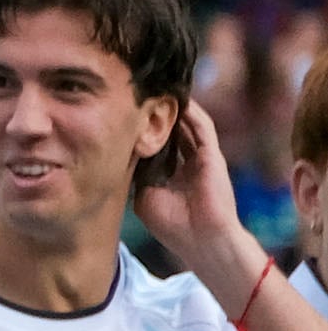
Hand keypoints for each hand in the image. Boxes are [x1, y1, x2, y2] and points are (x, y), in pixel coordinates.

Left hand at [135, 93, 274, 299]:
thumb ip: (136, 176)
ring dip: (176, 108)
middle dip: (157, 114)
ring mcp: (201, 157)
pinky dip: (192, 113)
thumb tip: (118, 157)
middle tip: (140, 94)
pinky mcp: (212, 155)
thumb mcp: (144, 197)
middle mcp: (187, 162)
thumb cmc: (173, 226)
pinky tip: (180, 99)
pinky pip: (202, 128)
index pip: (157, 145)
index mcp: (172, 173)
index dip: (142, 131)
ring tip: (160, 90)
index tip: (123, 114)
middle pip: (172, 131)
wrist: (202, 240)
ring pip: (187, 124)